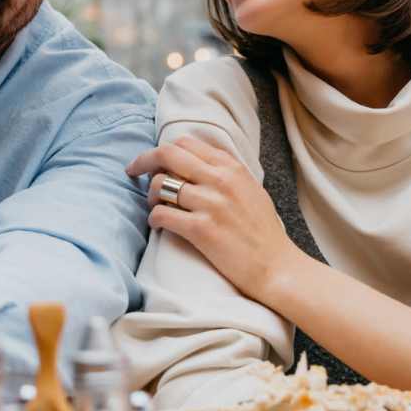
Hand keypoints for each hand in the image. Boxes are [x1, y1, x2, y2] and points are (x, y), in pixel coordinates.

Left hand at [126, 135, 305, 304]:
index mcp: (231, 167)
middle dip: (144, 160)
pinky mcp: (201, 229)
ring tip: (154, 205)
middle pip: (168, 154)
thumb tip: (195, 162)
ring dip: (150, 195)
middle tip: (133, 171)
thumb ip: (225, 172)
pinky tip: (158, 224)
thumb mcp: (250, 189)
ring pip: (160, 184)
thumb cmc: (263, 231)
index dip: (164, 150)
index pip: (187, 143)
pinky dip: (153, 218)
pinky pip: (161, 213)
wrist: (277, 266)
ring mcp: (210, 204)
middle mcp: (220, 180)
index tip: (153, 161)